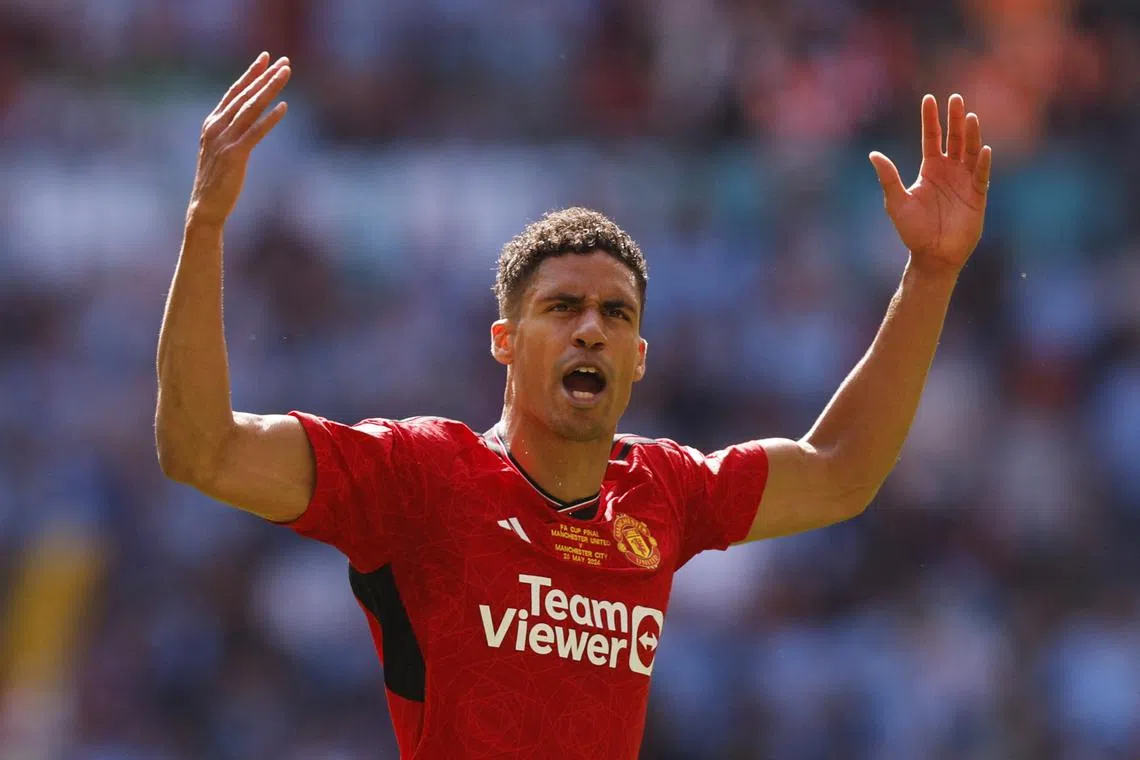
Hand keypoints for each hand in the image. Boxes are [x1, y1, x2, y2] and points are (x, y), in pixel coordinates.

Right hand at [188, 53, 291, 227]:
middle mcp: (216, 127)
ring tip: (286, 74)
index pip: (234, 92)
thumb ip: (230, 132)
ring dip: (270, 88)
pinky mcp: (235, 155)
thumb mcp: (220, 150)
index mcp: (212, 123)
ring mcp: (224, 140)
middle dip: (265, 75)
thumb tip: (246, 120)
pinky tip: (284, 106)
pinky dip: (270, 118)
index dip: (251, 73)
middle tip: (284, 60)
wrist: (205, 206)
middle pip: (245, 95)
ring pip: (251, 108)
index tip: (266, 57)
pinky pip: (256, 132)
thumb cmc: (216, 180)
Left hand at [869, 94, 991, 277]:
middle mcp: (949, 170)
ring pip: (970, 151)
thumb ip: (888, 178)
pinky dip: (982, 163)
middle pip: (954, 138)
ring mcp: (965, 181)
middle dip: (954, 119)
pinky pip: (981, 175)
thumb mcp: (896, 202)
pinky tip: (983, 149)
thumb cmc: (912, 230)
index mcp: (930, 169)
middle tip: (955, 98)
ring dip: (971, 135)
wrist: (932, 255)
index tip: (929, 99)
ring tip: (970, 117)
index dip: (931, 119)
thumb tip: (873, 155)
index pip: (931, 138)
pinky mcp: (977, 195)